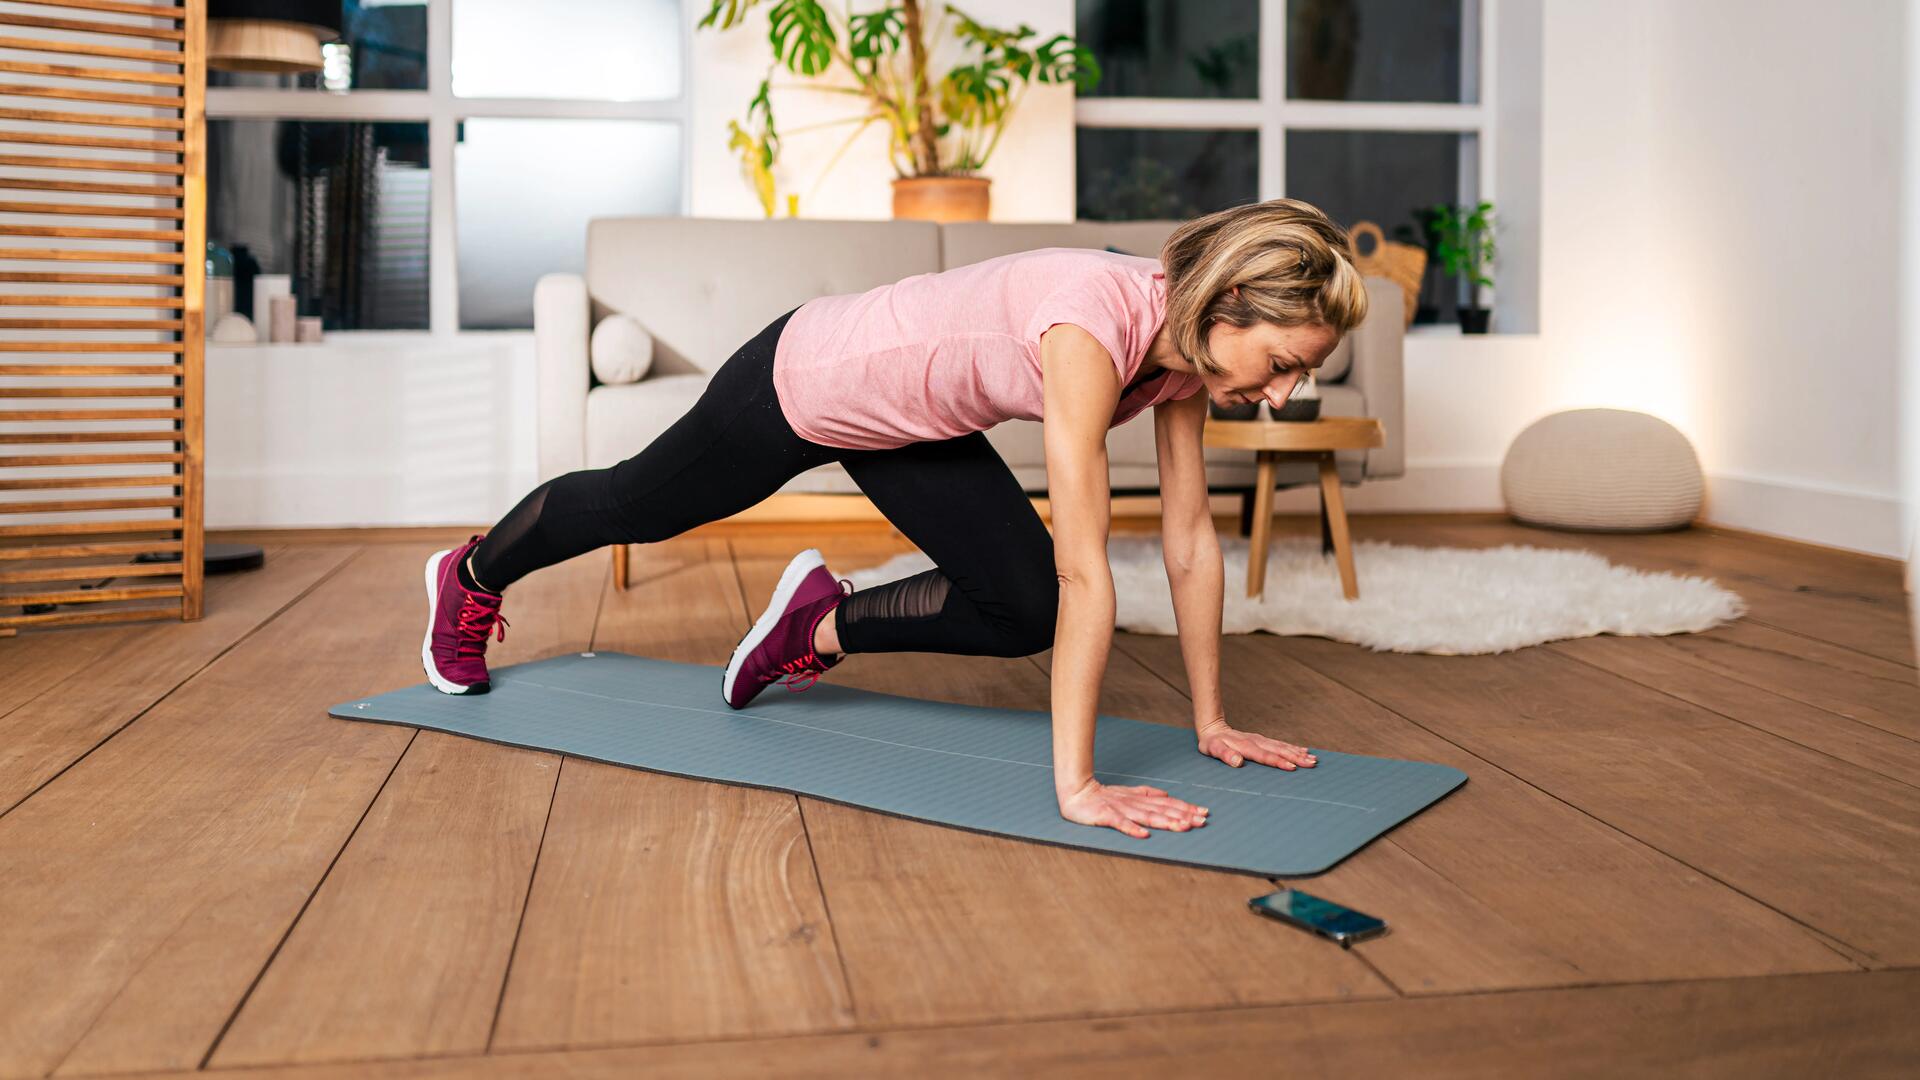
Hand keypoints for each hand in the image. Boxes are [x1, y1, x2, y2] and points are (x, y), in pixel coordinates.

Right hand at [1057, 777, 1208, 838]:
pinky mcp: (1106, 815)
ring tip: (1182, 827)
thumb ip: (1146, 793)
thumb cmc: (1103, 796)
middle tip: (1202, 820)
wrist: (1077, 792)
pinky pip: (1120, 823)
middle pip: (1162, 810)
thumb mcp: (1128, 792)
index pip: (1167, 804)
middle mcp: (1134, 803)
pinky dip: (1132, 828)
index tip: (1204, 813)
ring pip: (1146, 816)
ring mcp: (1121, 809)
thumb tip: (1166, 794)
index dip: (1186, 808)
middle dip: (1183, 815)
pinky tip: (1144, 835)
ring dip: (1165, 821)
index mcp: (1140, 799)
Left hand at [1196, 717, 1317, 770]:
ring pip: (1283, 747)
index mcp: (1246, 746)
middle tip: (1311, 764)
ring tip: (1313, 759)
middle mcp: (1257, 742)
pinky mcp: (1263, 740)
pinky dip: (1294, 748)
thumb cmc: (1212, 743)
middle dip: (1296, 757)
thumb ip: (1225, 755)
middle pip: (1279, 750)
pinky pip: (1281, 744)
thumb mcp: (1213, 750)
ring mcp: (1261, 740)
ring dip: (1298, 753)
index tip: (1292, 767)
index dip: (1279, 762)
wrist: (1213, 729)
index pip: (1265, 756)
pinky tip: (1304, 751)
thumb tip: (1237, 761)